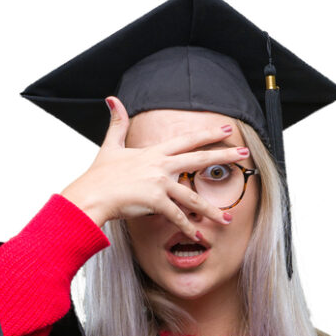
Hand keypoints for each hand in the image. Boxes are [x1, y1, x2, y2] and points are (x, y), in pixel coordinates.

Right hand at [57, 96, 250, 238]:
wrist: (90, 195)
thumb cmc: (100, 174)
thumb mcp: (110, 146)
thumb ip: (118, 123)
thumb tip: (113, 99)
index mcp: (154, 153)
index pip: (187, 140)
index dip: (208, 134)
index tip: (227, 128)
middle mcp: (160, 166)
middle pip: (199, 159)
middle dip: (224, 155)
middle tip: (245, 154)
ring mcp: (159, 183)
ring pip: (193, 197)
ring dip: (212, 210)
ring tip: (228, 218)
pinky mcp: (155, 201)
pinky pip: (177, 216)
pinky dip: (187, 228)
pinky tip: (199, 236)